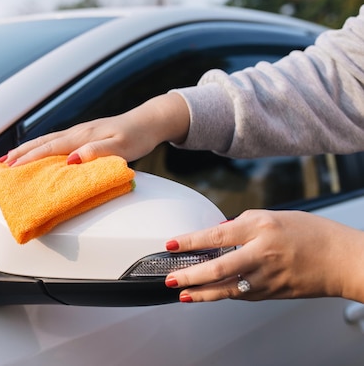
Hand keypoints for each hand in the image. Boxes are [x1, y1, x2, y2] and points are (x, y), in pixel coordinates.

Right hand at [4, 92, 189, 166]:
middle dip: (20, 154)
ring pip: (47, 140)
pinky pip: (55, 141)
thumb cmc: (137, 136)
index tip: (10, 168)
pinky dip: (41, 147)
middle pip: (42, 143)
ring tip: (9, 159)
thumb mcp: (122, 148)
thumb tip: (71, 161)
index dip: (29, 158)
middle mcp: (77, 132)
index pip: (50, 148)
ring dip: (27, 149)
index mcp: (83, 136)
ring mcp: (79, 132)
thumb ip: (97, 153)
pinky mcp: (84, 135)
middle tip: (0, 166)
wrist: (150, 121)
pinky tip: (37, 152)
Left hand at [164, 209, 363, 302]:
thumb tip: (218, 234)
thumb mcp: (273, 217)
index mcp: (261, 228)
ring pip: (227, 289)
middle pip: (218, 267)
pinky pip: (242, 295)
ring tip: (183, 293)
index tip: (171, 245)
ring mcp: (268, 277)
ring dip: (202, 292)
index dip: (190, 241)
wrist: (343, 259)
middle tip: (171, 278)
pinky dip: (223, 294)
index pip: (216, 235)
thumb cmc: (312, 234)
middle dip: (190, 274)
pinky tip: (209, 294)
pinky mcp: (273, 293)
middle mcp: (262, 253)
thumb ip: (242, 225)